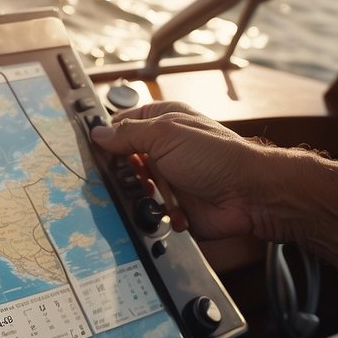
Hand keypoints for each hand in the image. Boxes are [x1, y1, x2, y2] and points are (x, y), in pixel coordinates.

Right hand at [90, 102, 288, 242]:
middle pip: (121, 160)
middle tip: (117, 176)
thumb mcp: (165, 134)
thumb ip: (128, 134)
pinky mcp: (170, 207)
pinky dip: (147, 215)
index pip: (120, 126)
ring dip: (133, 195)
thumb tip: (97, 133)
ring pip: (130, 189)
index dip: (104, 137)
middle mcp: (161, 149)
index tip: (88, 150)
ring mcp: (165, 179)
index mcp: (160, 122)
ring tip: (143, 195)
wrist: (249, 196)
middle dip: (117, 171)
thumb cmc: (215, 156)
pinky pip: (145, 212)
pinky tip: (155, 213)